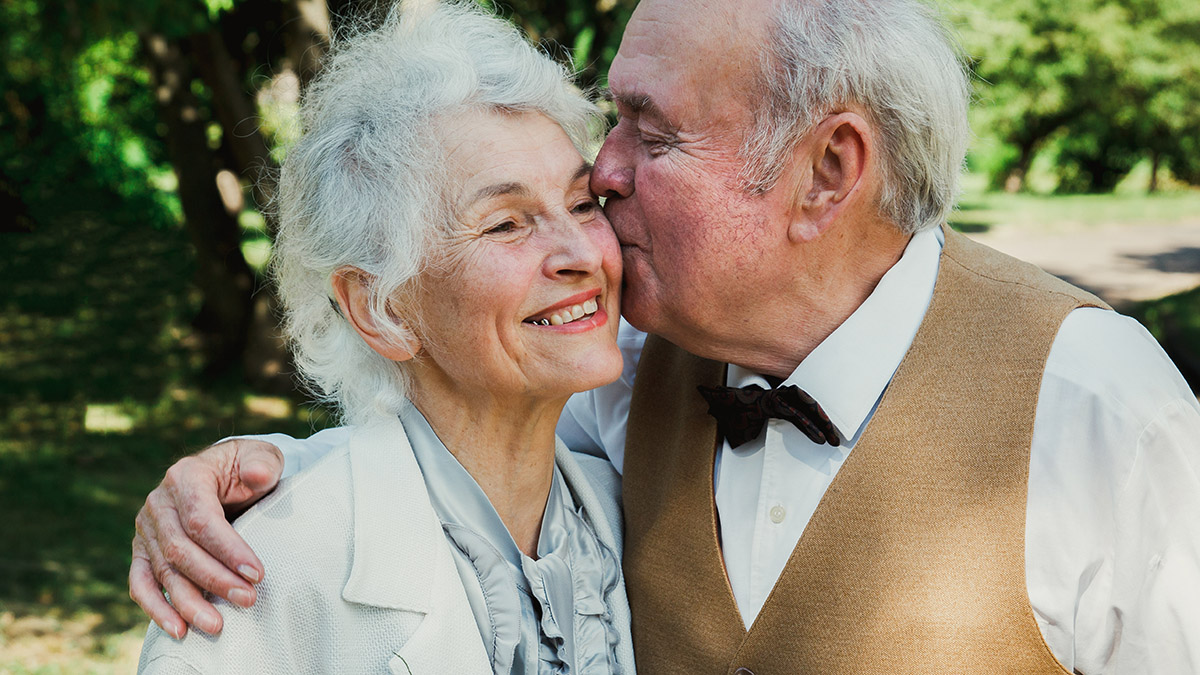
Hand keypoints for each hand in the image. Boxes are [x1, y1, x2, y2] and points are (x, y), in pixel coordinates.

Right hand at [130, 438, 283, 637]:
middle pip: (181, 550)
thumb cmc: (245, 468)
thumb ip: (262, 464)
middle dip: (215, 579)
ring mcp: (146, 529)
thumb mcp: (260, 458)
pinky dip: (156, 608)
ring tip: (216, 625)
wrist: (223, 474)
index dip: (228, 549)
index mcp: (185, 476)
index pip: (202, 520)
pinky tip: (178, 629)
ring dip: (189, 602)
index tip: (257, 574)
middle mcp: (158, 503)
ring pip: (164, 571)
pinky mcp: (143, 551)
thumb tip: (258, 475)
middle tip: (247, 600)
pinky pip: (141, 583)